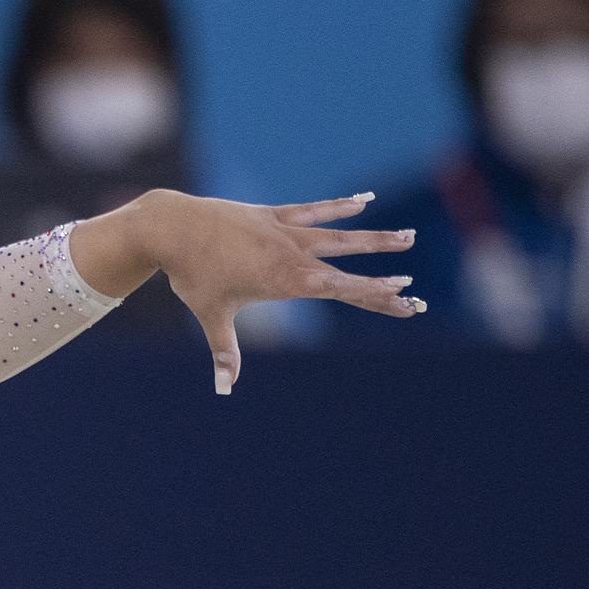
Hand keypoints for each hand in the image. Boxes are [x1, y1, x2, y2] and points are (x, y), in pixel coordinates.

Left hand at [116, 191, 423, 394]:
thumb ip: (225, 351)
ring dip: (375, 238)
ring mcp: (285, 231)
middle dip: (382, 280)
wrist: (173, 229)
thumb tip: (223, 388)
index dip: (374, 295)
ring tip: (409, 237)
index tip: (405, 298)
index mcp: (285, 280)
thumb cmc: (192, 276)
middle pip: (348, 268)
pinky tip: (366, 200)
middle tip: (415, 287)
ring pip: (339, 234)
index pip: (341, 290)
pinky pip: (314, 210)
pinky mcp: (274, 215)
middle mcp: (293, 254)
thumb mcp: (211, 315)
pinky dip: (340, 206)